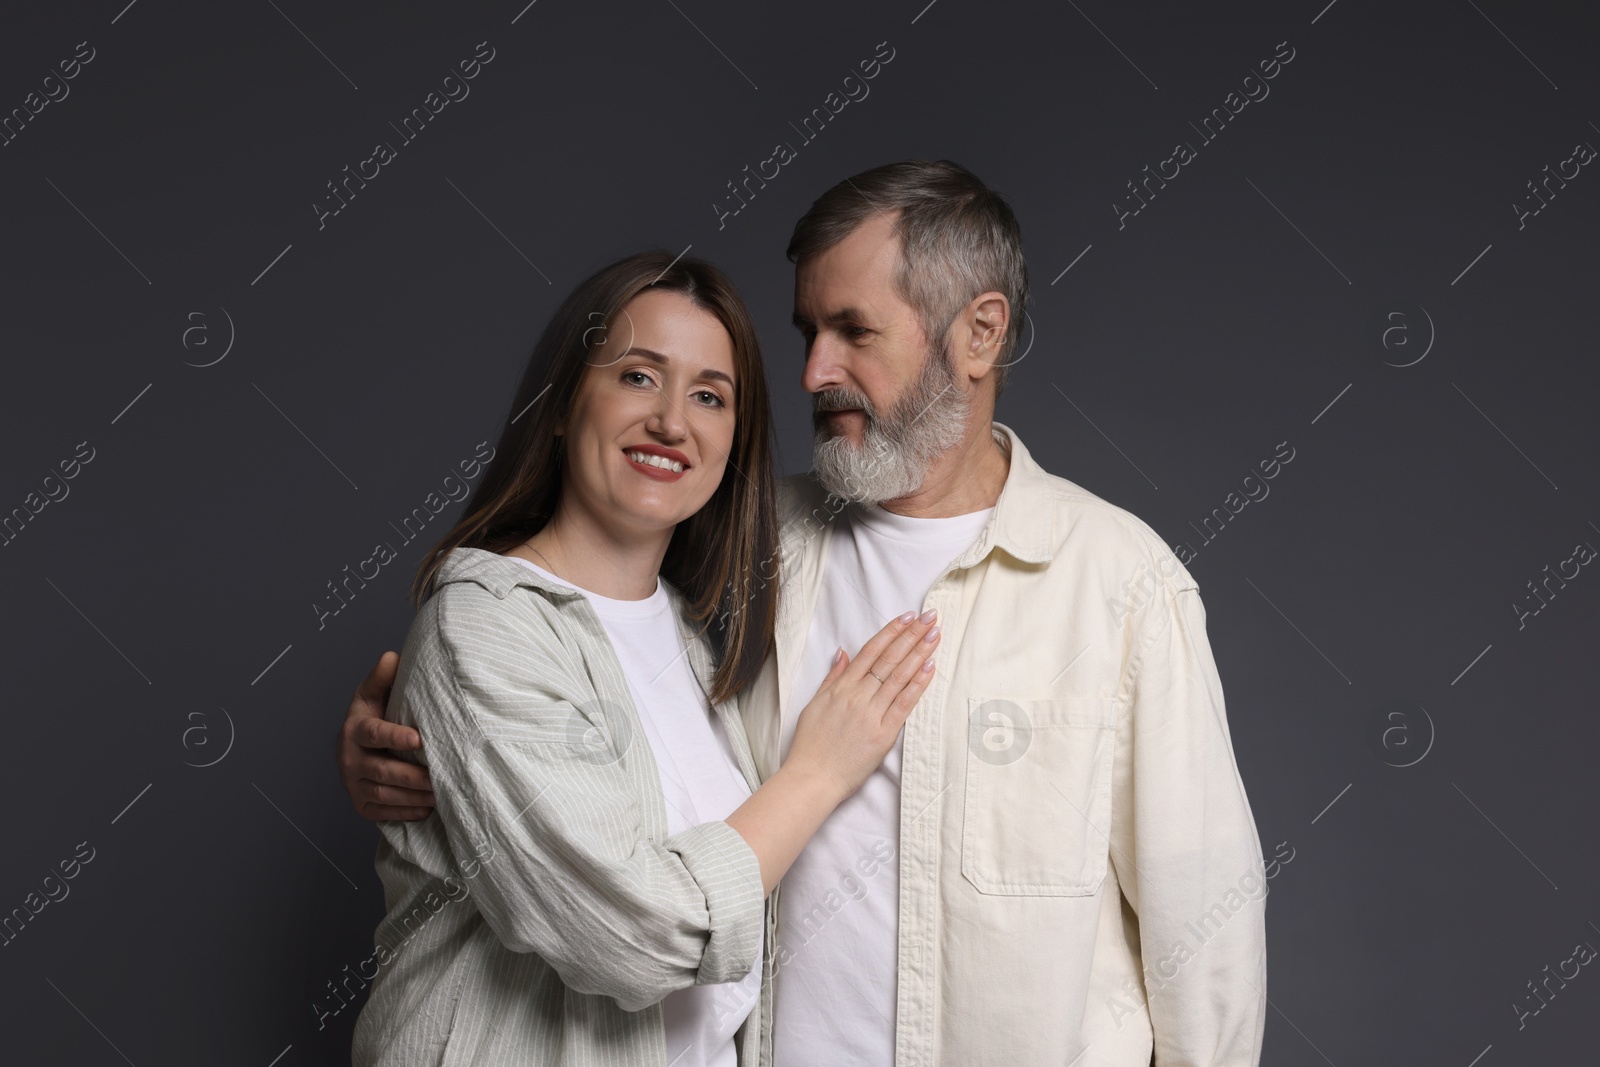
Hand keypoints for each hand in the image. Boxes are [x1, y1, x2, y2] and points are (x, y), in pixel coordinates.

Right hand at [335, 651, 435, 820]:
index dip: (394, 737)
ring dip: (413, 796)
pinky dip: (405, 812)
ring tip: (440, 794)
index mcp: (354, 729)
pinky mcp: (360, 802)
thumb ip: (382, 677)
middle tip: (439, 776)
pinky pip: (381, 812)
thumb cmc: (372, 714)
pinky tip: (426, 808)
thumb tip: (392, 657)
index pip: (373, 734)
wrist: (354, 743)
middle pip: (381, 770)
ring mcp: (353, 783)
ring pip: (383, 794)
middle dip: (412, 776)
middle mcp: (349, 758)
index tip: (418, 739)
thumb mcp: (373, 692)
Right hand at [785, 610, 940, 802]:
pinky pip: (904, 704)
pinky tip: (930, 667)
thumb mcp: (815, 704)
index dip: (891, 631)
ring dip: (919, 653)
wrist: (811, 778)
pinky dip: (918, 684)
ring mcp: (871, 714)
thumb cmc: (811, 745)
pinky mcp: (883, 734)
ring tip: (934, 635)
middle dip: (912, 635)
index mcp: (841, 687)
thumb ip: (832, 678)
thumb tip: (843, 653)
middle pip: (890, 658)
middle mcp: (857, 696)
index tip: (908, 616)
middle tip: (930, 617)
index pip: (871, 651)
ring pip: (899, 676)